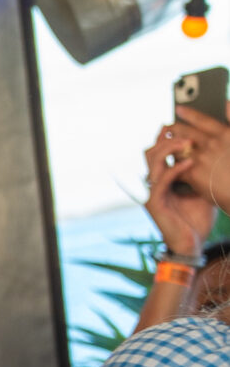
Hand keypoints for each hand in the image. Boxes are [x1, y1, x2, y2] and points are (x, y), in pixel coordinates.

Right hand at [146, 110, 228, 252]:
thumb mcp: (203, 188)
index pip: (160, 150)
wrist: (192, 244)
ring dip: (169, 148)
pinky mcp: (154, 202)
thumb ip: (201, 171)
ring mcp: (152, 191)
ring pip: (152, 160)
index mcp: (163, 178)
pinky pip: (161, 179)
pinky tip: (190, 162)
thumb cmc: (197, 218)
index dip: (168, 135)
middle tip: (185, 130)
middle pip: (151, 150)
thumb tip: (214, 151)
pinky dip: (175, 168)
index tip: (182, 121)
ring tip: (188, 142)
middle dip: (167, 137)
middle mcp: (154, 182)